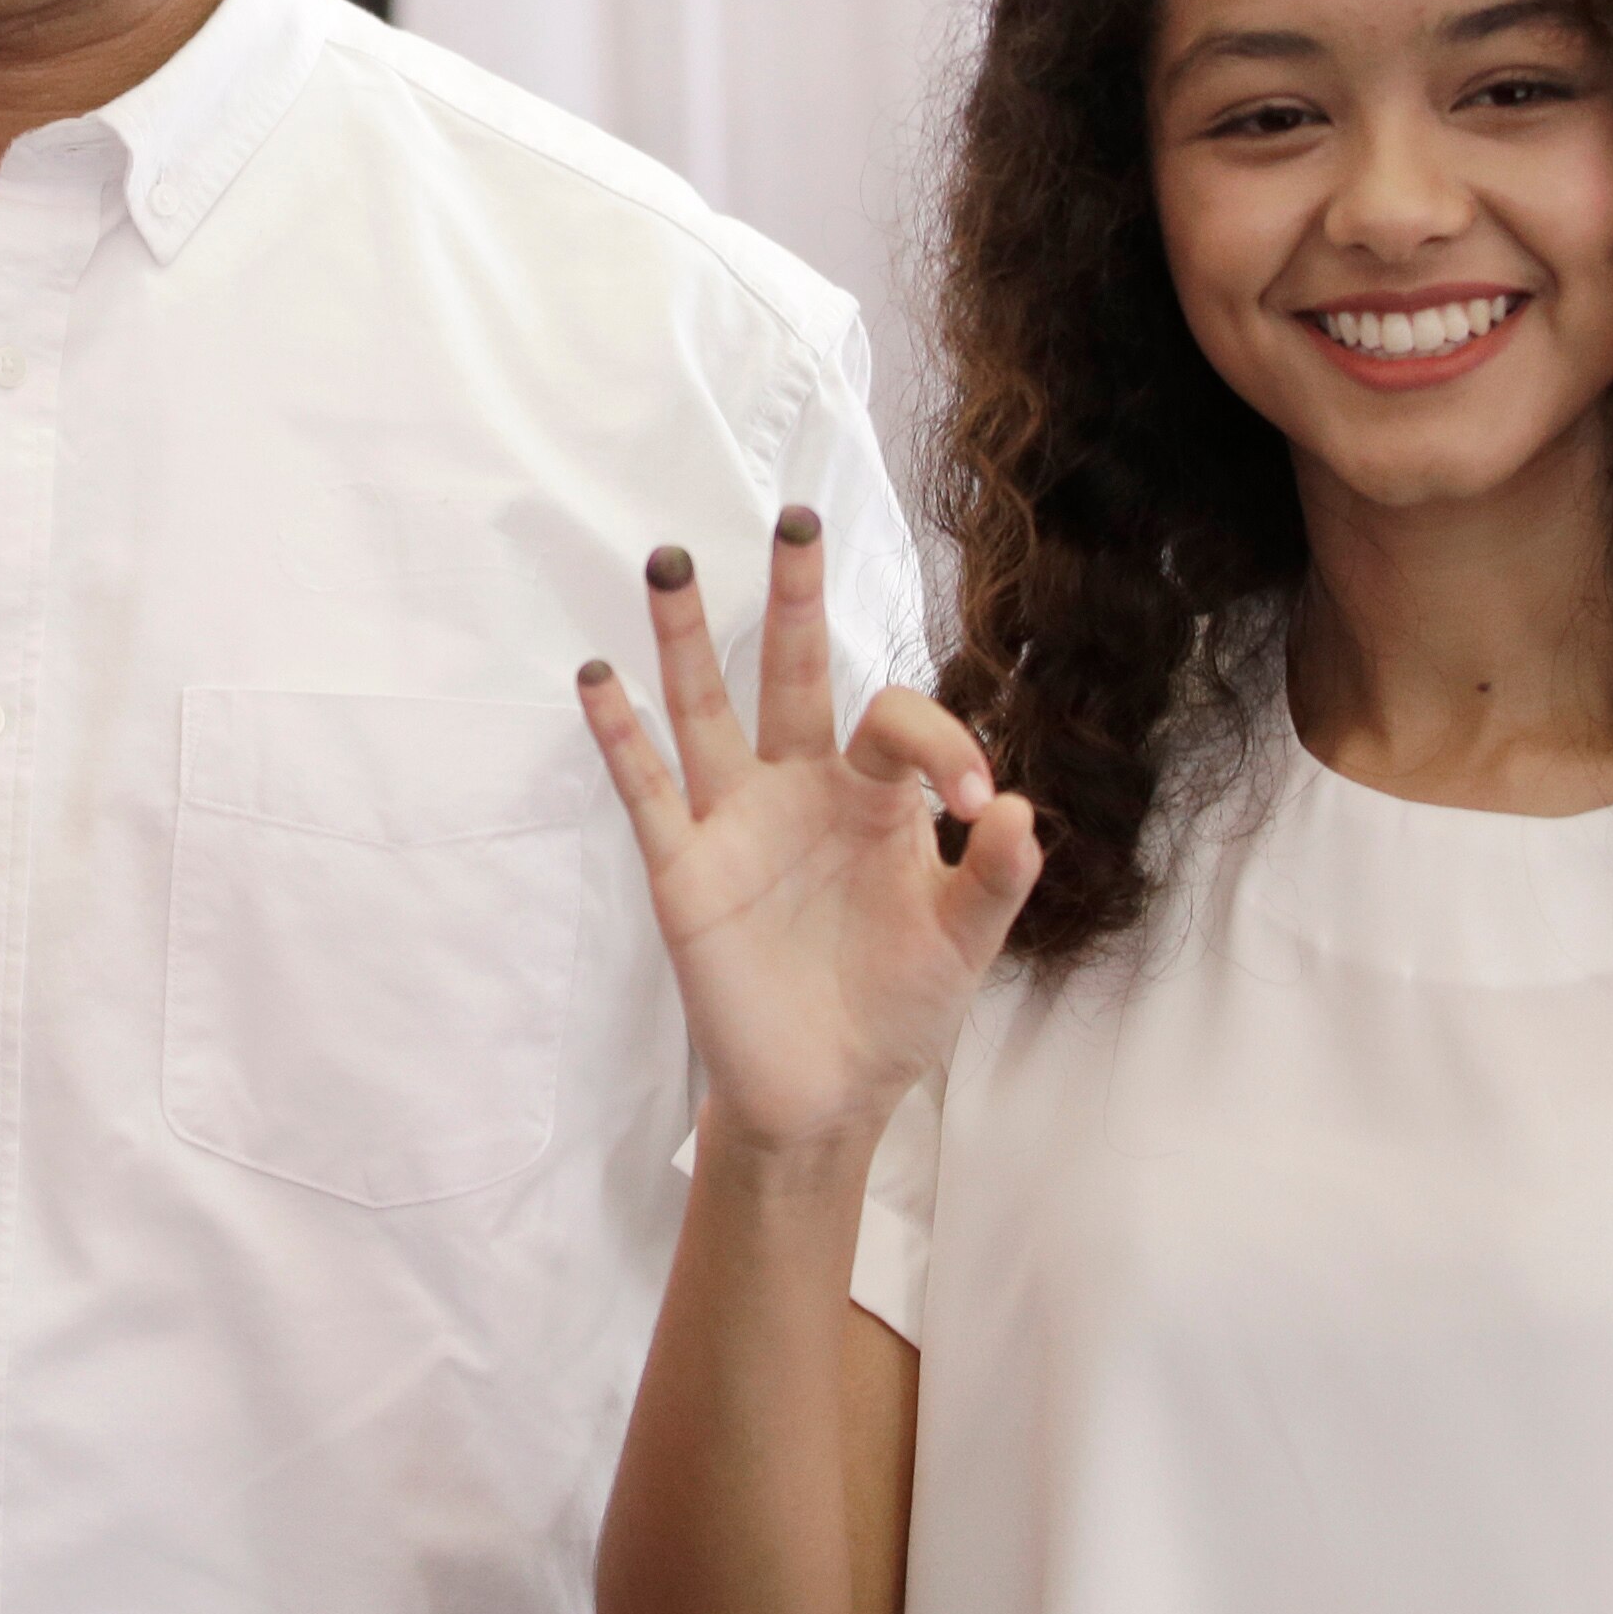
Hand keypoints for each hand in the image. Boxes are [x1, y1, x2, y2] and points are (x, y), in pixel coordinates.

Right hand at [576, 506, 1038, 1166]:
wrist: (824, 1096)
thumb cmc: (897, 1010)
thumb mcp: (964, 946)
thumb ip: (993, 878)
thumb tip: (1014, 805)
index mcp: (876, 799)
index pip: (897, 722)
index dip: (939, 738)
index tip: (973, 797)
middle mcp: (800, 789)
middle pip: (792, 673)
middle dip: (793, 598)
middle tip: (796, 517)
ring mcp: (736, 822)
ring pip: (705, 710)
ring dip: (685, 640)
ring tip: (672, 561)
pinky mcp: (683, 868)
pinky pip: (647, 789)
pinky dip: (620, 735)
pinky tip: (598, 677)